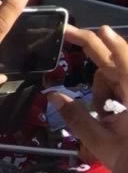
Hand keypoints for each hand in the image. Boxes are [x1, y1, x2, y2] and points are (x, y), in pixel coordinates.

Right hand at [48, 25, 127, 170]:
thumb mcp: (101, 143)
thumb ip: (77, 117)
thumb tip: (53, 96)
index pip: (124, 66)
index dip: (112, 46)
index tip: (99, 29)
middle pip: (116, 64)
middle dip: (95, 51)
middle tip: (70, 34)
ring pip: (118, 76)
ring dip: (103, 86)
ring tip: (99, 111)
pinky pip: (123, 86)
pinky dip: (111, 91)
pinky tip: (106, 109)